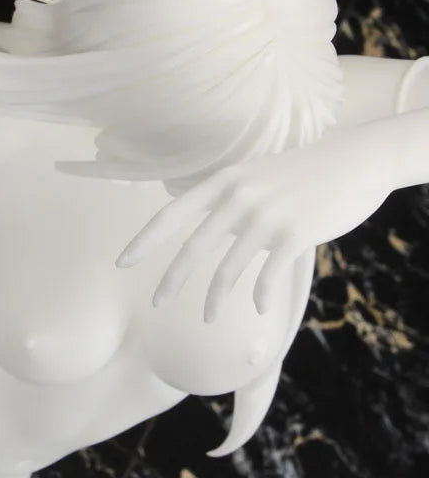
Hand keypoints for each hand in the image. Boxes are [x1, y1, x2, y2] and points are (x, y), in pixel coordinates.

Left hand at [116, 126, 397, 321]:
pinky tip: (258, 307)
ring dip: (214, 300)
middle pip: (192, 249)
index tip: (121, 262)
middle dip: (170, 281)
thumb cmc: (302, 172)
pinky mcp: (294, 235)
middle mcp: (238, 198)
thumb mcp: (255, 176)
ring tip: (206, 318)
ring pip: (227, 270)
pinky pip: (266, 278)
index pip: (171, 214)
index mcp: (223, 181)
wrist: (356, 159)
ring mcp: (266, 217)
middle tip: (155, 303)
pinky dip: (260, 297)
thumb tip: (208, 238)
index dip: (144, 240)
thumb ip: (228, 203)